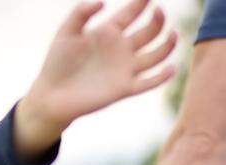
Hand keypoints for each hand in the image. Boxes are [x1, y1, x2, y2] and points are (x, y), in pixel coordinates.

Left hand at [15, 0, 176, 156]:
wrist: (52, 95)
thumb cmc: (57, 62)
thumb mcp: (66, 32)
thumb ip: (81, 13)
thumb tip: (102, 1)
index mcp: (108, 32)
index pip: (131, 13)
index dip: (142, 2)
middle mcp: (121, 49)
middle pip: (149, 32)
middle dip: (157, 21)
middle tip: (158, 11)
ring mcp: (125, 69)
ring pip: (155, 55)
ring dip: (167, 45)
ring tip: (172, 34)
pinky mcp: (124, 89)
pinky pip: (148, 82)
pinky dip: (161, 77)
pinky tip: (170, 69)